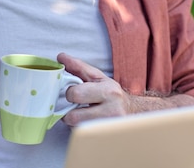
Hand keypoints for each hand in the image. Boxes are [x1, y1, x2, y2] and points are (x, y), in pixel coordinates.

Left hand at [58, 53, 193, 125]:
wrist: (133, 112)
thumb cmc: (111, 93)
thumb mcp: (98, 77)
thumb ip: (78, 67)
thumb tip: (61, 57)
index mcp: (108, 91)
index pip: (75, 93)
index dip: (69, 93)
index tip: (74, 93)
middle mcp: (112, 109)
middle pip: (73, 116)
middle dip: (69, 111)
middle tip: (76, 106)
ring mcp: (110, 126)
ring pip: (76, 128)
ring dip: (75, 122)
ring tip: (82, 115)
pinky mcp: (107, 137)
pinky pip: (83, 136)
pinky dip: (81, 130)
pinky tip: (88, 123)